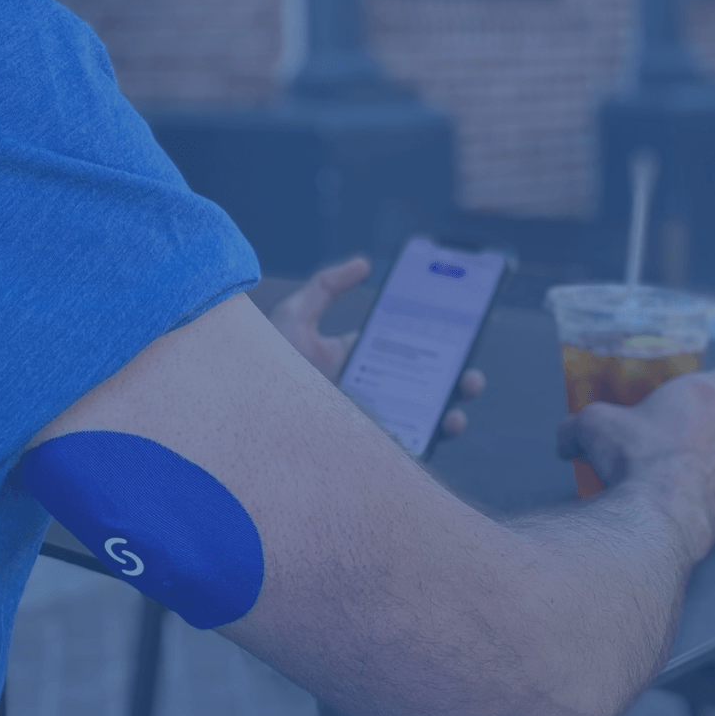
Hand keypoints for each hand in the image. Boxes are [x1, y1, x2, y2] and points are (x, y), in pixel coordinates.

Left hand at [270, 256, 485, 438]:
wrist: (245, 416)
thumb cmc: (264, 367)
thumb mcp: (293, 318)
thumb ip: (326, 287)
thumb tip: (364, 264)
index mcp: (356, 360)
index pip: (404, 349)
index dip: (436, 342)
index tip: (460, 329)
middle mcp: (367, 392)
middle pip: (423, 387)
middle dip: (456, 379)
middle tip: (469, 373)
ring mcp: (369, 423)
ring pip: (421, 420)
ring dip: (453, 410)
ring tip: (462, 396)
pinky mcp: (366, 450)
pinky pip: (407, 448)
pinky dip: (433, 437)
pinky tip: (442, 425)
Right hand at [556, 370, 714, 558]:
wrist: (651, 511)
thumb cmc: (629, 456)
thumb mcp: (590, 426)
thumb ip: (578, 427)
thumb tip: (565, 442)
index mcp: (702, 394)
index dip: (712, 387)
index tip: (694, 399)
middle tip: (682, 438)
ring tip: (690, 471)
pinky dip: (714, 496)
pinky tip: (687, 502)